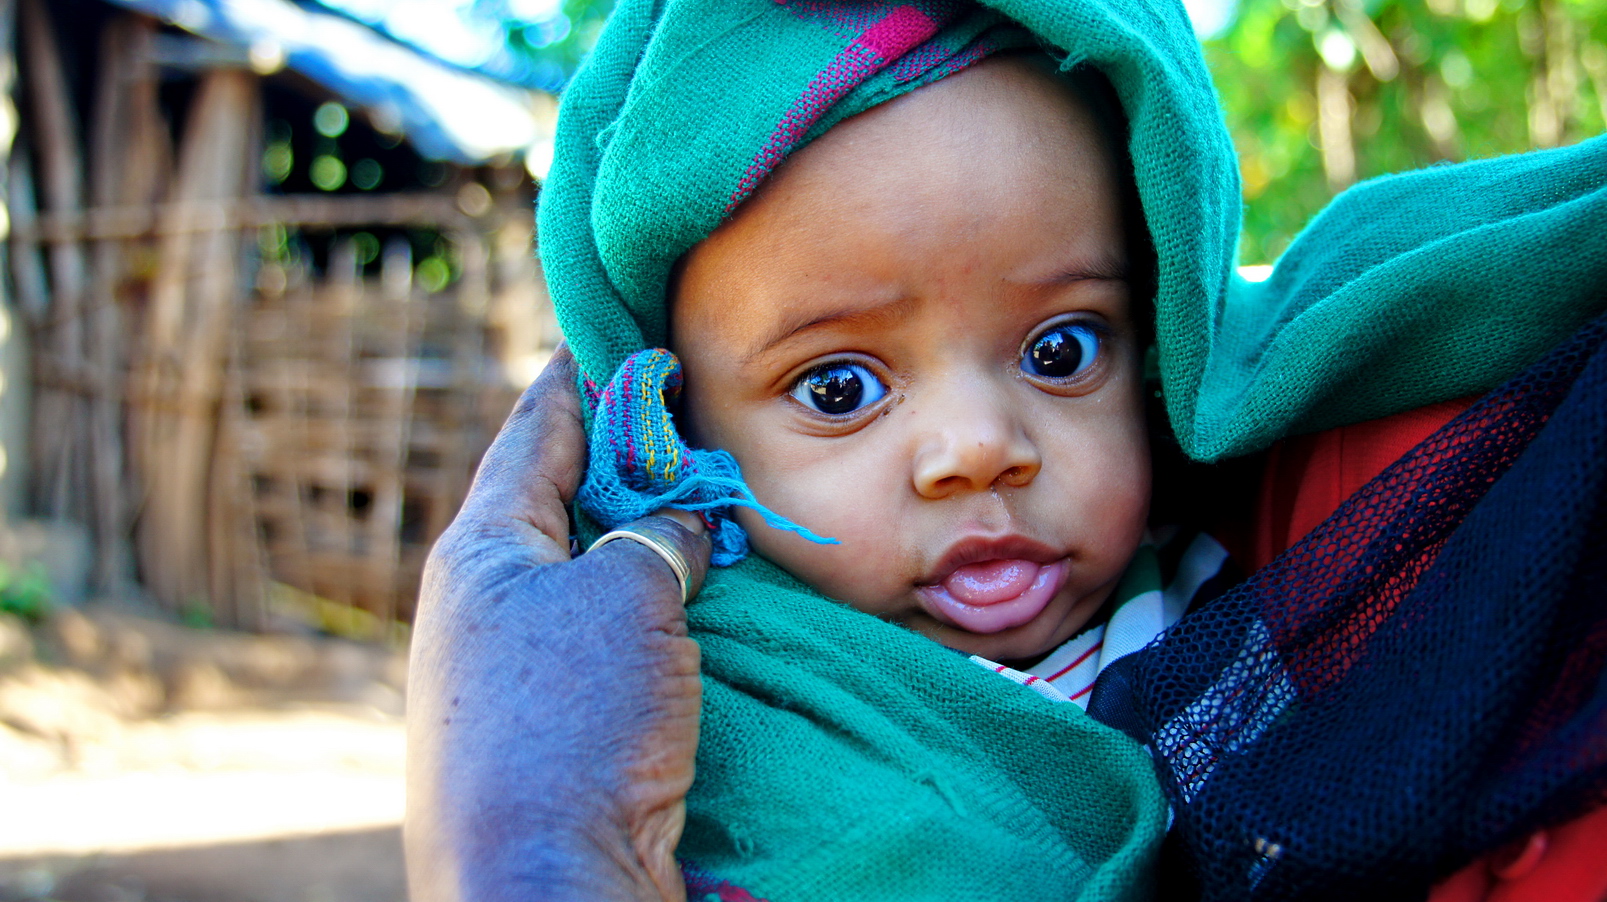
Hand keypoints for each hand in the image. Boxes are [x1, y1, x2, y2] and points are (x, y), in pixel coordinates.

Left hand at [405, 346, 709, 901]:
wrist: (545, 878)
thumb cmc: (570, 719)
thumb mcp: (622, 598)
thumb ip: (652, 539)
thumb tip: (673, 527)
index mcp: (479, 552)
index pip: (534, 435)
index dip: (580, 381)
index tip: (613, 339)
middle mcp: (484, 605)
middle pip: (564, 505)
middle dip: (627, 462)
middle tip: (687, 419)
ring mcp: (513, 670)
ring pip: (590, 575)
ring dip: (647, 541)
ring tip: (706, 502)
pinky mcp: (550, 725)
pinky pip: (606, 636)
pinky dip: (652, 607)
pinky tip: (697, 601)